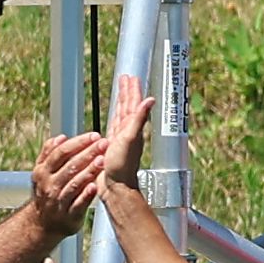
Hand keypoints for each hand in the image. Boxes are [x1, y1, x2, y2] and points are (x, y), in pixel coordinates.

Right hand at [31, 131, 103, 236]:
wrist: (42, 224)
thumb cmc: (46, 193)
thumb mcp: (41, 173)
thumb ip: (49, 153)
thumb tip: (61, 137)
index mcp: (43, 171)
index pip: (61, 152)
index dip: (78, 143)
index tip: (94, 136)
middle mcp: (49, 185)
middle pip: (70, 166)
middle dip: (88, 153)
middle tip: (104, 144)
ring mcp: (58, 201)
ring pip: (74, 184)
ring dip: (88, 171)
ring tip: (102, 161)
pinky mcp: (69, 216)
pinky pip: (78, 204)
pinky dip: (86, 195)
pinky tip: (95, 186)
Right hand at [101, 74, 153, 190]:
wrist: (115, 186)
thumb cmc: (122, 166)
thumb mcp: (130, 138)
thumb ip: (139, 118)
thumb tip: (151, 99)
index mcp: (131, 127)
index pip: (132, 103)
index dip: (131, 89)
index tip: (130, 77)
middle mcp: (128, 131)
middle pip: (128, 106)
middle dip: (127, 92)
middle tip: (125, 79)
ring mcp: (120, 138)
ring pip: (121, 114)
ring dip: (121, 102)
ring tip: (120, 92)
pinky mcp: (112, 146)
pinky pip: (114, 125)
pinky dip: (114, 117)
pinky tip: (114, 117)